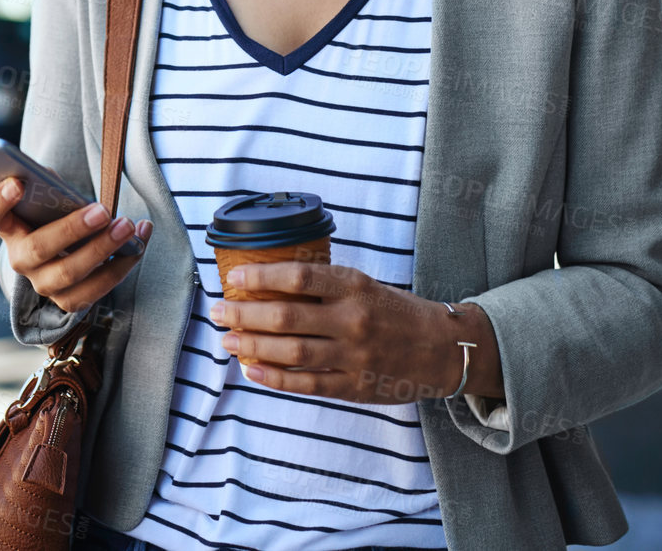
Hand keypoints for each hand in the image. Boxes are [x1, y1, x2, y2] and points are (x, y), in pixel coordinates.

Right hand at [0, 175, 152, 315]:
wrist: (65, 252)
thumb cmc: (56, 213)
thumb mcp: (48, 195)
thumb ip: (49, 187)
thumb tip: (61, 187)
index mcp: (8, 226)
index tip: (17, 183)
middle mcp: (20, 259)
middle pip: (38, 249)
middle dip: (72, 229)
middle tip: (103, 211)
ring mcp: (42, 284)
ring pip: (69, 275)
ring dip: (103, 250)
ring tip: (128, 227)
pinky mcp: (69, 301)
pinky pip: (96, 290)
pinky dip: (123, 264)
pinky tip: (140, 241)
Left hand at [209, 261, 501, 403]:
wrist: (443, 348)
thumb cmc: (395, 311)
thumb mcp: (364, 285)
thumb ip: (324, 286)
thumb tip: (268, 284)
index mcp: (355, 286)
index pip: (298, 275)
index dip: (260, 276)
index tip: (233, 276)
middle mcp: (353, 319)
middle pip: (285, 316)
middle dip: (243, 313)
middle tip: (217, 310)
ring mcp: (353, 356)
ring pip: (291, 352)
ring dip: (252, 346)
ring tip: (227, 340)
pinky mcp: (355, 387)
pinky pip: (306, 384)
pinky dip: (274, 378)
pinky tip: (252, 370)